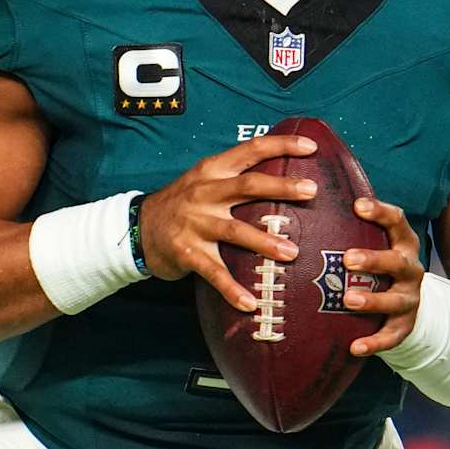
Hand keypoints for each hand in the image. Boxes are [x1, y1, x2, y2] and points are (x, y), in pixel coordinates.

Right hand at [138, 133, 317, 311]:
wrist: (138, 228)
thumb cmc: (183, 204)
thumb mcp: (204, 180)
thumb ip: (235, 176)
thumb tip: (283, 176)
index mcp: (212, 171)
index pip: (250, 150)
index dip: (281, 146)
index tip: (311, 147)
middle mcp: (205, 193)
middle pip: (248, 186)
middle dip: (282, 187)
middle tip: (311, 190)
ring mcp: (195, 223)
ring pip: (235, 230)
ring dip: (265, 242)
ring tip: (292, 253)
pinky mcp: (187, 252)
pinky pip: (214, 273)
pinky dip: (232, 289)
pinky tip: (251, 303)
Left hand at [344, 197, 424, 356]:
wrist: (408, 304)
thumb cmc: (379, 266)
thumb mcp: (375, 243)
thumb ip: (352, 227)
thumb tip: (309, 195)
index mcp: (403, 243)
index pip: (398, 222)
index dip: (380, 212)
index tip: (357, 205)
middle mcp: (411, 269)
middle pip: (397, 262)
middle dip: (374, 260)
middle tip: (347, 259)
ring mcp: (410, 299)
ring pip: (394, 300)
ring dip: (372, 301)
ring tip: (348, 300)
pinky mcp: (405, 326)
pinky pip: (391, 336)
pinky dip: (374, 343)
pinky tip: (354, 346)